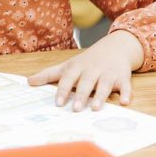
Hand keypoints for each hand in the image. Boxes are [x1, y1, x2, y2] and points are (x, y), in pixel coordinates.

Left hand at [27, 30, 143, 111]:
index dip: (63, 90)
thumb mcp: (68, 65)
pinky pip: (126, 86)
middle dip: (81, 95)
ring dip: (101, 96)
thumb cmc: (87, 61)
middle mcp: (93, 70)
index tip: (58, 103)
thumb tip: (28, 82)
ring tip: (95, 108)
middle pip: (86, 83)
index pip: (68, 79)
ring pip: (105, 85)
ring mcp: (108, 74)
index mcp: (78, 68)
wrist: (115, 47)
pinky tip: (126, 102)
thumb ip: (49, 74)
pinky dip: (127, 93)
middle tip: (75, 109)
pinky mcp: (123, 77)